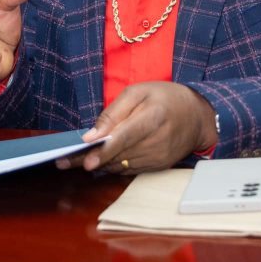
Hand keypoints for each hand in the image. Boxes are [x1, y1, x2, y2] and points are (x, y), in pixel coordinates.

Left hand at [55, 82, 217, 173]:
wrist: (198, 115)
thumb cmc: (164, 97)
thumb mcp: (138, 92)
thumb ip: (114, 112)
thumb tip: (92, 135)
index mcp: (153, 117)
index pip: (125, 138)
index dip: (104, 151)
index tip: (86, 161)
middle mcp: (157, 141)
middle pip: (118, 155)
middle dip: (90, 159)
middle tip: (63, 162)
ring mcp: (159, 157)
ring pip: (121, 165)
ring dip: (98, 164)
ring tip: (73, 161)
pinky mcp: (159, 166)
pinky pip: (129, 169)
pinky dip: (112, 164)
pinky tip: (99, 159)